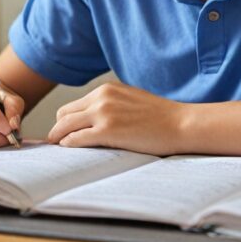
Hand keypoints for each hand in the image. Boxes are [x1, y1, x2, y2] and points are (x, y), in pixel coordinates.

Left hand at [47, 81, 185, 155]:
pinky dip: (69, 146)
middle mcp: (102, 97)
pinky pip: (75, 139)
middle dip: (59, 130)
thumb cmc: (161, 117)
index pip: (73, 105)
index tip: (64, 133)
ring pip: (64, 126)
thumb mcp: (131, 100)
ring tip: (61, 151)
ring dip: (60, 139)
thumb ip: (111, 105)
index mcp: (106, 89)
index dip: (66, 122)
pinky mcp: (107, 130)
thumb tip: (93, 121)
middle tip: (59, 144)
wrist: (181, 124)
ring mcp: (103, 113)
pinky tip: (72, 152)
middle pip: (63, 114)